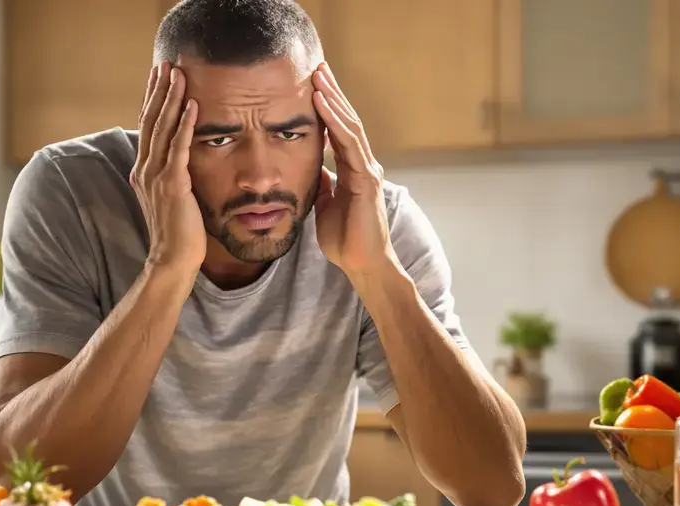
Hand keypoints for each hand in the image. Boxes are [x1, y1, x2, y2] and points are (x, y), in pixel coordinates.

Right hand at [131, 62, 203, 273]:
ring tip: (178, 74)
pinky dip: (184, 124)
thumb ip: (172, 174)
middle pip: (150, 120)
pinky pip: (178, 148)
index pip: (146, 127)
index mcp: (142, 171)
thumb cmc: (178, 231)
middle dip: (159, 90)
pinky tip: (192, 105)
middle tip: (166, 64)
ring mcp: (155, 177)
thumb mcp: (171, 196)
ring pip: (161, 128)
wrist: (172, 259)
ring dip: (171, 99)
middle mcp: (144, 169)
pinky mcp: (172, 185)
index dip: (152, 99)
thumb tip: (182, 157)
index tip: (158, 76)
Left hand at [311, 62, 395, 277]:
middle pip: (347, 120)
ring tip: (318, 76)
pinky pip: (349, 145)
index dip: (327, 106)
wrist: (361, 265)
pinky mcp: (366, 180)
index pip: (339, 130)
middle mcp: (363, 165)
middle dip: (331, 92)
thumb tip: (315, 169)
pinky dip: (335, 123)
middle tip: (317, 66)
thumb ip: (323, 185)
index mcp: (352, 170)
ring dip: (333, 99)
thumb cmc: (345, 240)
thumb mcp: (326, 206)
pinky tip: (322, 105)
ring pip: (349, 126)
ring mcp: (367, 171)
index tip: (312, 84)